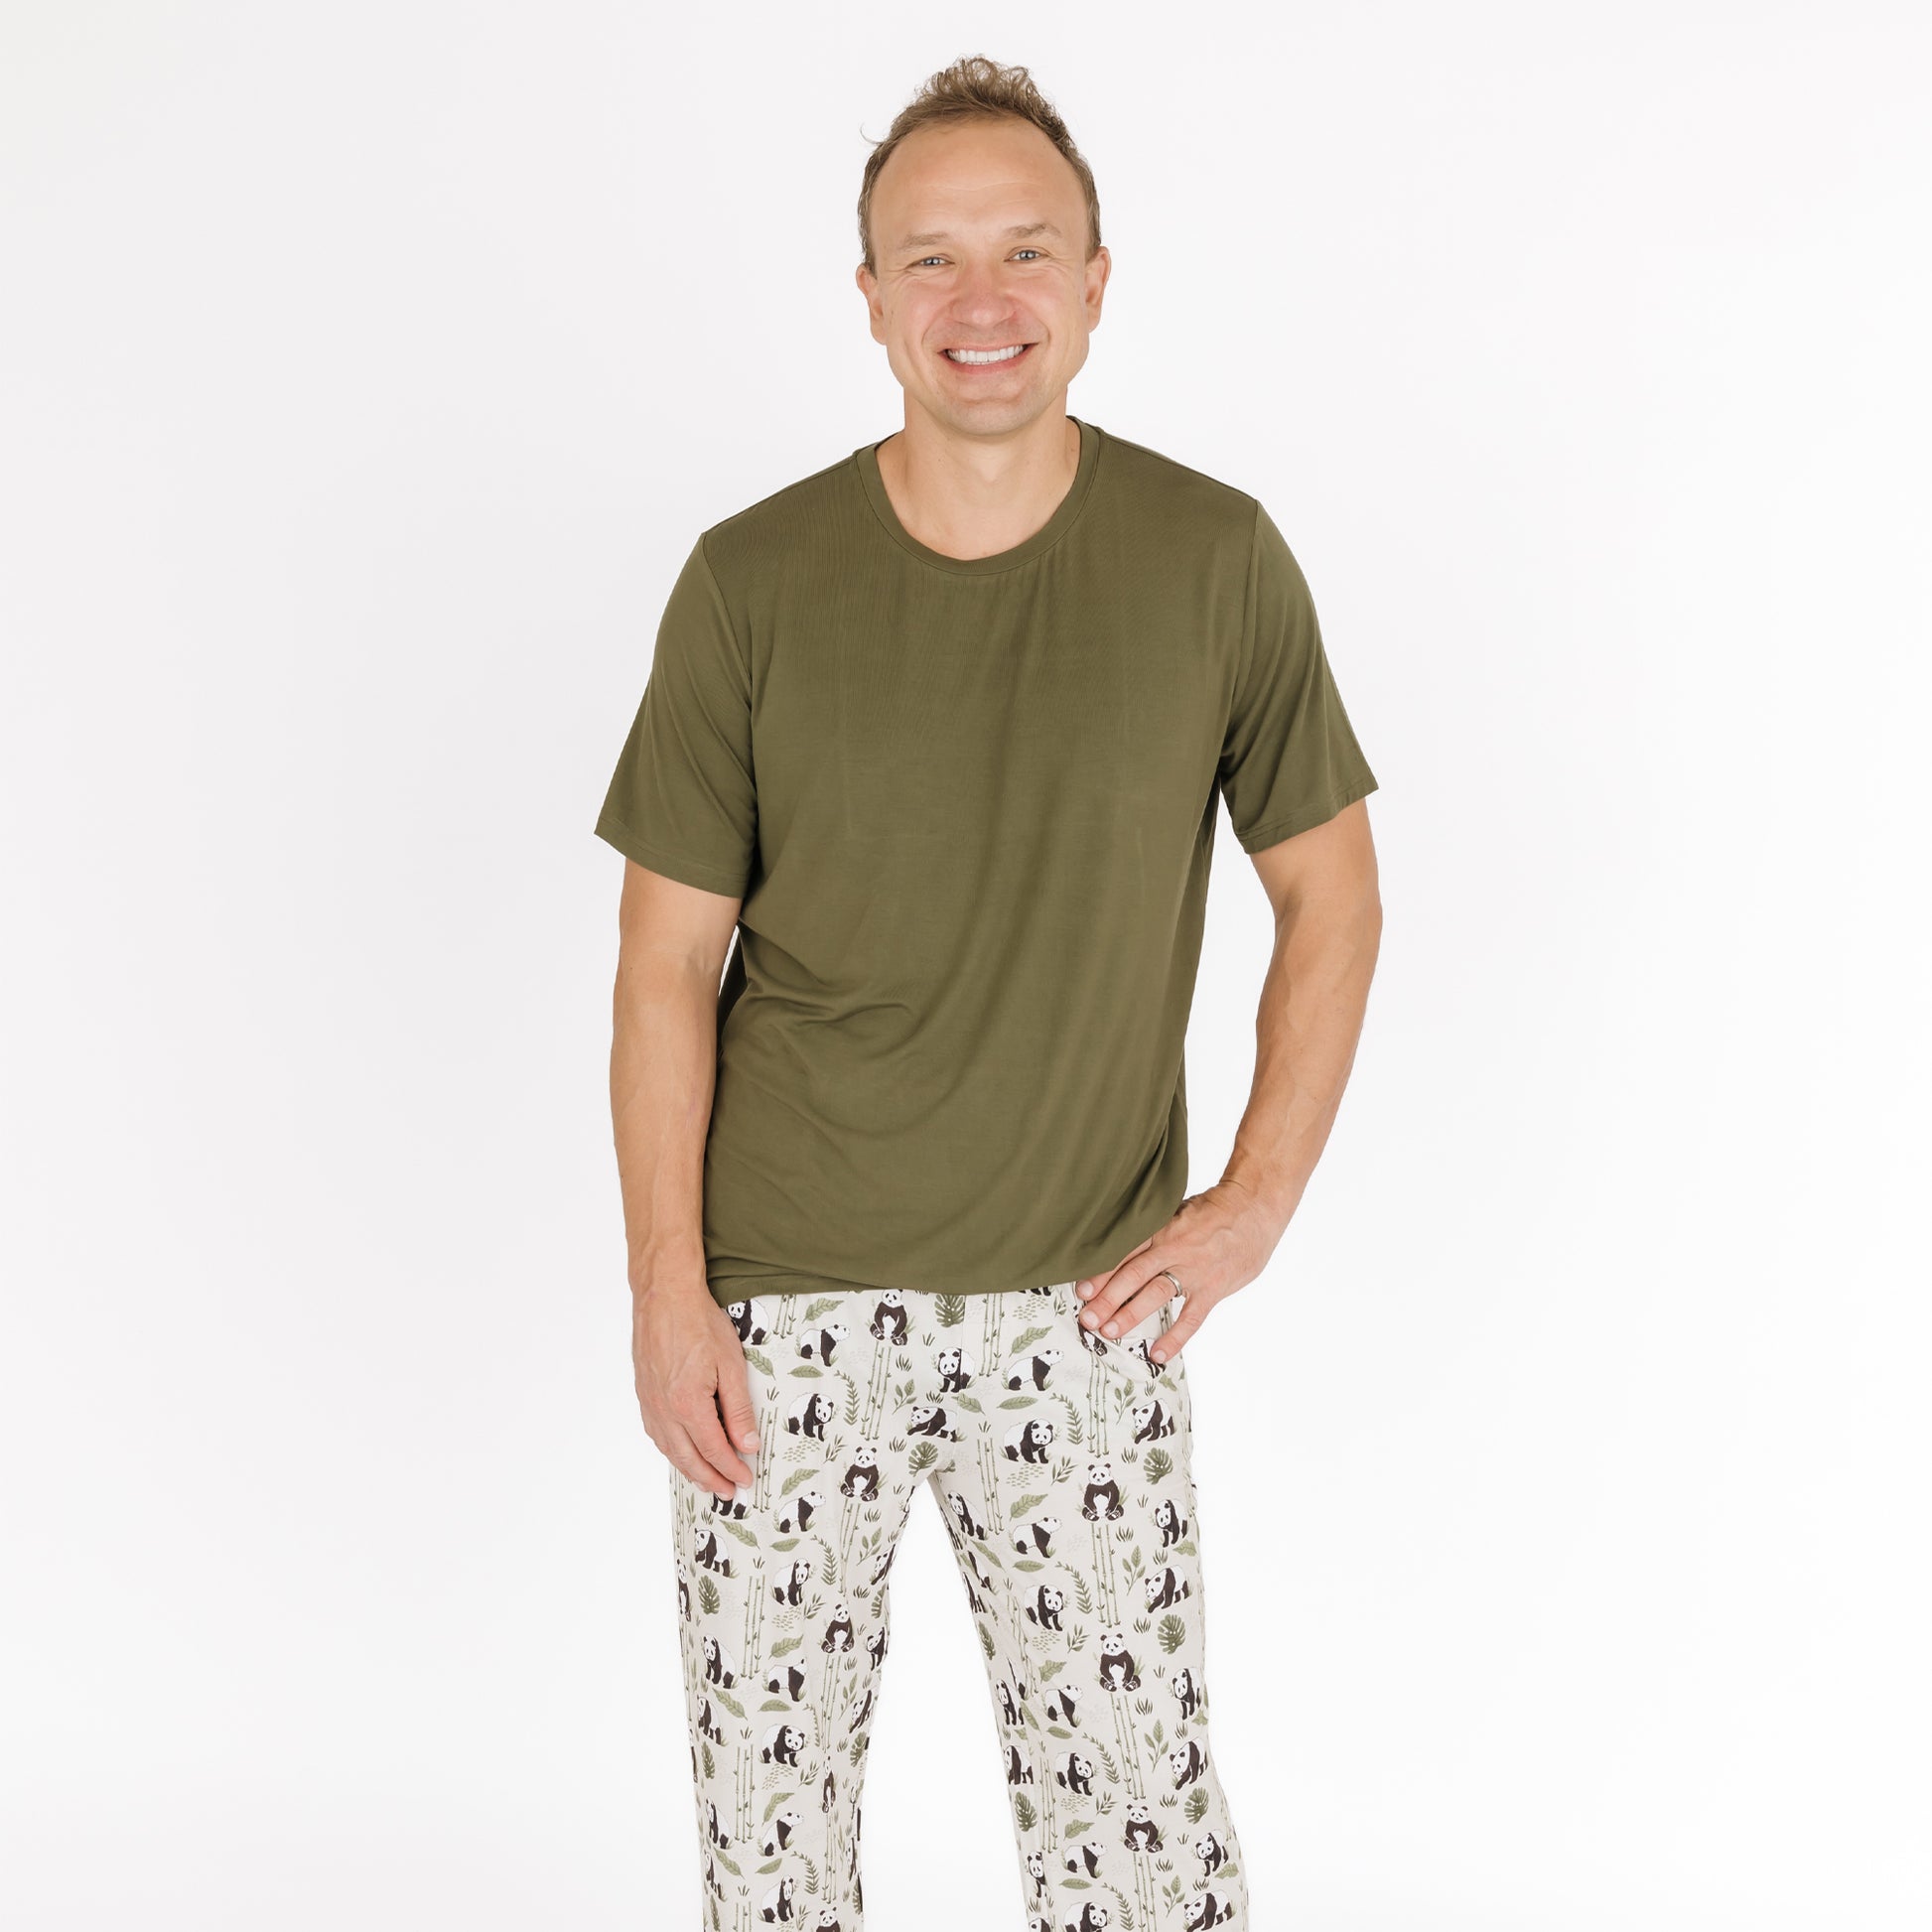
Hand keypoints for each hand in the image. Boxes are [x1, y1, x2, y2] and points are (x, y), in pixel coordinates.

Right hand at [632, 1282, 761, 1497]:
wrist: (665, 1296)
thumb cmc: (699, 1323)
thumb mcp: (730, 1366)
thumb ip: (738, 1409)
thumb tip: (748, 1444)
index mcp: (688, 1405)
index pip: (714, 1450)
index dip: (731, 1468)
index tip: (746, 1479)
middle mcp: (664, 1410)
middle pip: (689, 1458)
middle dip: (711, 1478)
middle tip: (728, 1491)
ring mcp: (649, 1403)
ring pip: (669, 1450)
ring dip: (689, 1469)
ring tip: (707, 1480)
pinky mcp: (643, 1393)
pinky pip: (656, 1433)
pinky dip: (671, 1450)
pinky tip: (680, 1452)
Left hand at [1072, 1180, 1283, 1364]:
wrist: (1254, 1207)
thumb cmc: (1212, 1210)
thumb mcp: (1176, 1210)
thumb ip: (1153, 1230)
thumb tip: (1121, 1246)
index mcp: (1161, 1229)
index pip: (1124, 1253)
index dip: (1101, 1273)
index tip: (1081, 1290)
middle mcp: (1173, 1250)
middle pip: (1132, 1275)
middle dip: (1106, 1298)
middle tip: (1086, 1317)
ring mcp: (1194, 1271)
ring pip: (1155, 1294)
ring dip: (1130, 1315)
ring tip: (1109, 1332)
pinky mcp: (1213, 1289)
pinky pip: (1191, 1318)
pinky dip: (1174, 1337)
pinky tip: (1157, 1355)